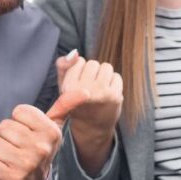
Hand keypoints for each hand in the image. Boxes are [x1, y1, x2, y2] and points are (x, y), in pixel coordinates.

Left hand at [0, 89, 89, 179]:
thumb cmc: (39, 147)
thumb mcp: (52, 127)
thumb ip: (64, 107)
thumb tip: (85, 92)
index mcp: (52, 132)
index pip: (19, 111)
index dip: (19, 120)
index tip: (28, 131)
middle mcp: (42, 148)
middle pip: (4, 126)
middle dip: (7, 135)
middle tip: (18, 145)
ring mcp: (27, 164)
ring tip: (11, 156)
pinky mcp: (12, 178)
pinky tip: (6, 168)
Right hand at [56, 51, 123, 174]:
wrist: (92, 127)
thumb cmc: (76, 103)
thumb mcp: (64, 86)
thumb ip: (64, 67)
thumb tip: (75, 52)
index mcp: (68, 88)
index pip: (79, 61)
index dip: (80, 70)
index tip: (78, 84)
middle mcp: (84, 90)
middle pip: (93, 63)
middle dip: (92, 72)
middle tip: (89, 88)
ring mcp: (101, 94)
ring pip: (106, 67)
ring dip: (104, 75)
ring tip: (99, 89)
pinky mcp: (115, 96)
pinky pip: (116, 76)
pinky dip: (114, 83)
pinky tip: (108, 94)